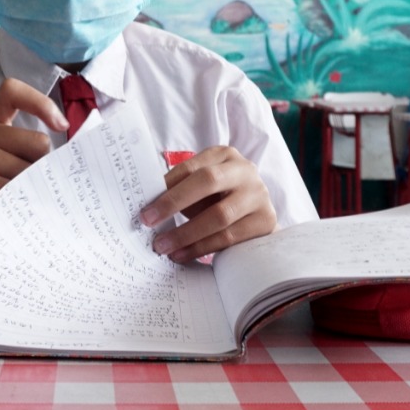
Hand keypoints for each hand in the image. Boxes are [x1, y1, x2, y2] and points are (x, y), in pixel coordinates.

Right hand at [0, 78, 68, 265]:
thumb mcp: (0, 178)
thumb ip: (23, 163)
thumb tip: (64, 167)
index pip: (12, 92)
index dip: (41, 103)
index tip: (61, 127)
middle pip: (37, 143)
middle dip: (42, 172)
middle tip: (28, 197)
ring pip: (25, 169)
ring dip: (26, 196)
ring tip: (10, 212)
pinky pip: (5, 188)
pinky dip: (13, 205)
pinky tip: (3, 217)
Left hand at [138, 146, 277, 262]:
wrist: (257, 216)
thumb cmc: (219, 199)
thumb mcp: (200, 189)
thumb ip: (179, 190)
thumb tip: (147, 208)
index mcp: (223, 155)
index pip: (190, 168)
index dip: (166, 187)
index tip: (144, 207)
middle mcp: (244, 170)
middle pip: (207, 182)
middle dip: (173, 203)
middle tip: (148, 221)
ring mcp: (258, 194)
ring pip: (219, 215)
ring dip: (185, 233)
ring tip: (162, 246)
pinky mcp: (265, 220)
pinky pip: (229, 237)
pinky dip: (201, 248)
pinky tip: (182, 254)